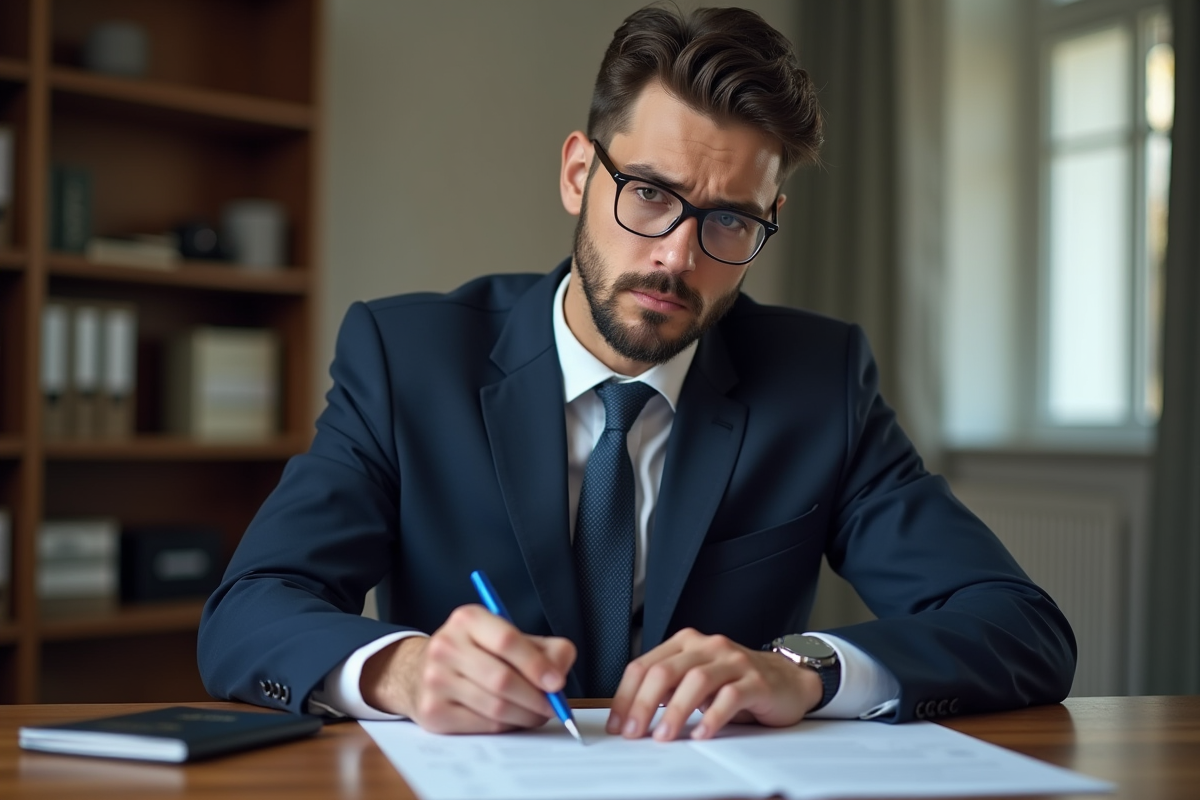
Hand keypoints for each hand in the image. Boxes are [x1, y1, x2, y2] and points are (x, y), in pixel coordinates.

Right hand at [360, 604, 575, 733]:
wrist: (419, 671)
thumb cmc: (475, 653)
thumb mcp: (506, 637)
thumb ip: (543, 649)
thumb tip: (559, 674)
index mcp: (467, 619)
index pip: (507, 640)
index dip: (536, 664)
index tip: (557, 683)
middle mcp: (446, 645)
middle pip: (502, 679)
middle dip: (536, 698)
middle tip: (553, 706)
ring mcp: (435, 679)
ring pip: (495, 707)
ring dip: (526, 715)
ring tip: (537, 713)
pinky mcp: (433, 711)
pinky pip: (483, 725)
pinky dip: (507, 726)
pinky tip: (513, 719)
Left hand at [606, 628, 822, 740]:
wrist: (788, 680)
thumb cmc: (736, 682)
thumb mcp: (697, 681)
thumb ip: (669, 689)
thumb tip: (632, 715)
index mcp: (686, 643)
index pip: (645, 665)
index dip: (626, 695)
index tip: (617, 723)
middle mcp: (708, 646)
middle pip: (666, 671)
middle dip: (644, 704)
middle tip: (633, 732)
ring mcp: (733, 661)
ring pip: (696, 680)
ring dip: (675, 711)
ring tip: (663, 736)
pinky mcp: (756, 680)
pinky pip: (730, 696)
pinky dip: (712, 716)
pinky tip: (702, 733)